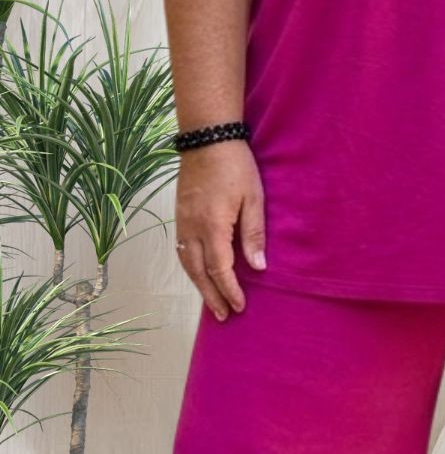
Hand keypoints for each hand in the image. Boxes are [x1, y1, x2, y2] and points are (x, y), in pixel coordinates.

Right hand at [174, 140, 265, 320]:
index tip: (240, 306)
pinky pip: (182, 250)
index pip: (220, 269)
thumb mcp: (254, 199)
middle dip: (212, 296)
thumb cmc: (235, 166)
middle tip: (224, 315)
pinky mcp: (179, 215)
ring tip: (212, 302)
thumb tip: (258, 267)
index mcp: (212, 226)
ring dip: (199, 285)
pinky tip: (199, 275)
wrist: (207, 138)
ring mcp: (182, 222)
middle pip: (199, 272)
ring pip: (187, 263)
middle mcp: (192, 228)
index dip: (230, 290)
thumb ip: (254, 235)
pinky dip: (190, 268)